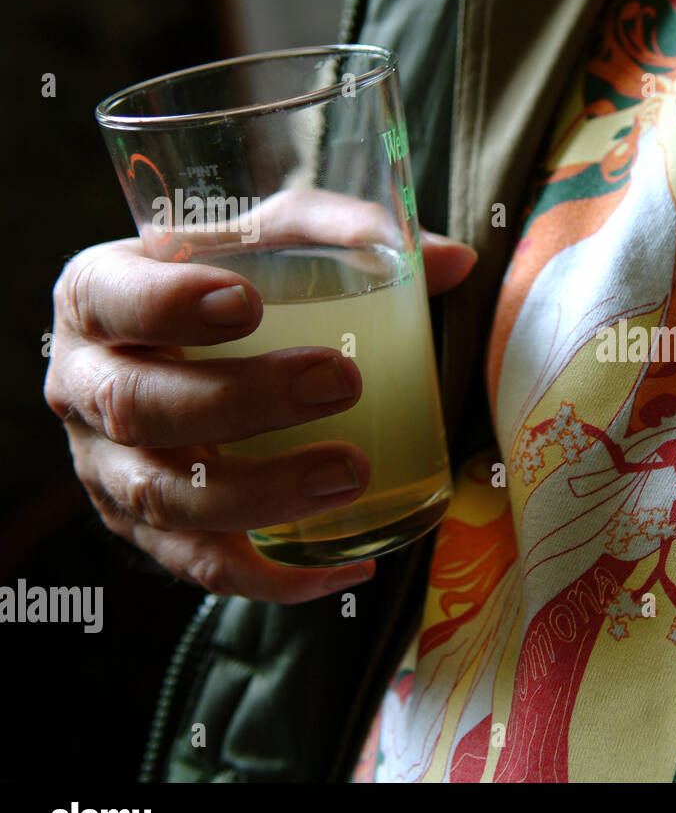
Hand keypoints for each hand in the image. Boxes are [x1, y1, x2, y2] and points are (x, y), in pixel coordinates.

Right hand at [43, 193, 475, 602]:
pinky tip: (344, 569)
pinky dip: (273, 578)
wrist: (174, 357)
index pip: (112, 301)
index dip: (169, 306)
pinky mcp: (144, 531)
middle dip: (242, 401)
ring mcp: (107, 468)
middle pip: (141, 407)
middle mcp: (84, 386)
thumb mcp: (268, 240)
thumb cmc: (225, 286)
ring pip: (164, 498)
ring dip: (260, 493)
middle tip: (342, 381)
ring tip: (351, 474)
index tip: (249, 304)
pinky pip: (200, 568)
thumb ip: (343, 234)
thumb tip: (454, 262)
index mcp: (97, 298)